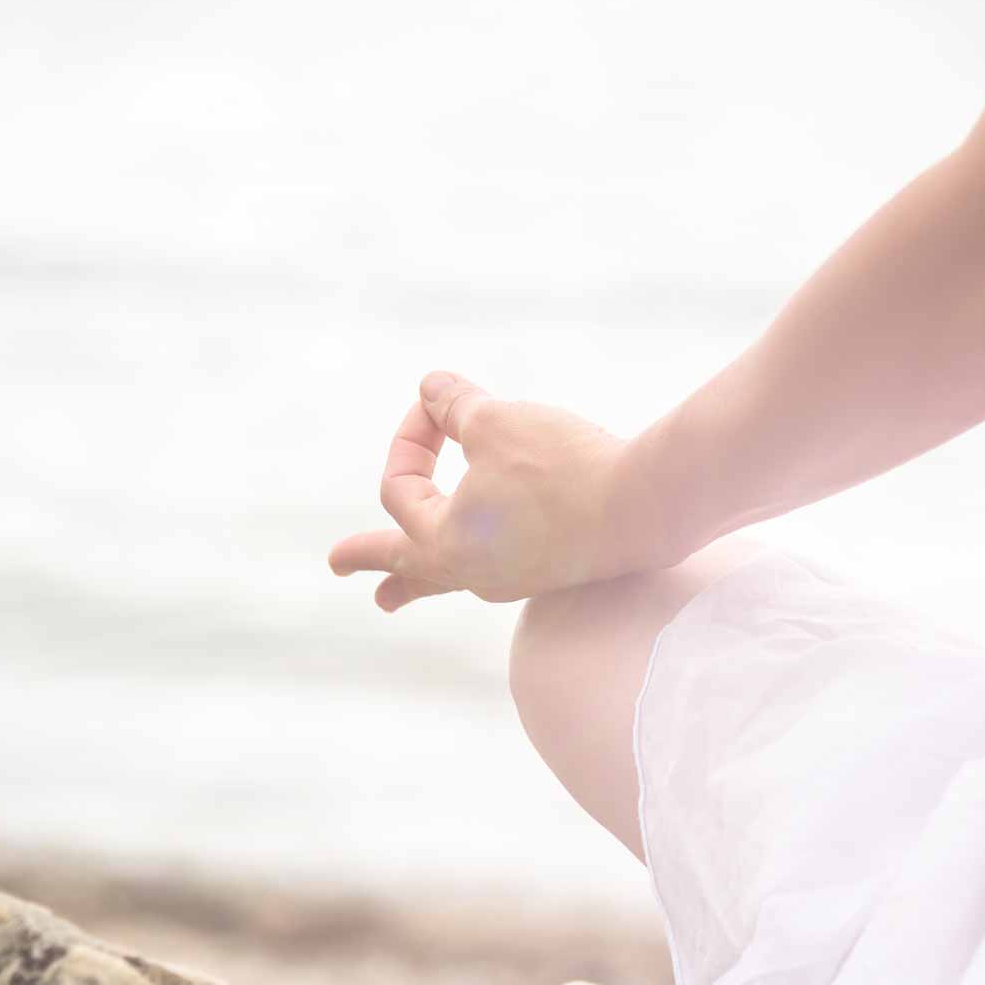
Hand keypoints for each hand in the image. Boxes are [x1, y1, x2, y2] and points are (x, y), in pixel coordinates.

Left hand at [328, 371, 650, 611]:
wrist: (646, 507)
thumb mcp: (495, 421)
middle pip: (409, 565)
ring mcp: (514, 578)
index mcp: (445, 544)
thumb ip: (453, 406)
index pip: (401, 488)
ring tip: (391, 596)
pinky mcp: (552, 569)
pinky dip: (472, 560)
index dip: (412, 436)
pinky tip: (479, 560)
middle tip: (337, 565)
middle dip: (372, 559)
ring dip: (420, 574)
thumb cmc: (563, 467)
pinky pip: (493, 567)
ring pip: (451, 574)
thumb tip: (431, 388)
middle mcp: (473, 573)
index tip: (438, 402)